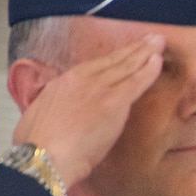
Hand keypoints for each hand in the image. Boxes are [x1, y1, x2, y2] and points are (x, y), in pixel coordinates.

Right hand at [10, 35, 165, 189]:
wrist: (44, 156)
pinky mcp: (112, 102)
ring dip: (145, 53)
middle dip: (133, 49)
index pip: (94, 66)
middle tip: (149, 39)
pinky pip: (136, 81)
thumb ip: (53, 108)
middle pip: (112, 61)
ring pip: (126, 66)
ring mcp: (97, 89)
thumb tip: (55, 111)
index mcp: (62, 83)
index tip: (124, 53)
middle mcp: (80, 80)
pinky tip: (159, 61)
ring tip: (158, 42)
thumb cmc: (37, 146)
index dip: (113, 59)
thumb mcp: (38, 117)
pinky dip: (149, 70)